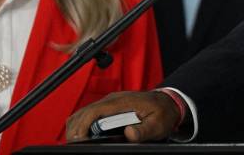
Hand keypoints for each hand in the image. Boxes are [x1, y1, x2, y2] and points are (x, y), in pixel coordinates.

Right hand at [66, 90, 180, 141]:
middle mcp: (113, 99)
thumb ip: (143, 130)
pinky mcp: (110, 107)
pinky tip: (84, 134)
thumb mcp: (157, 124)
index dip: (82, 126)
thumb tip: (129, 134)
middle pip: (85, 111)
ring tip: (77, 141)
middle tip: (76, 144)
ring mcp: (111, 102)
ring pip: (85, 111)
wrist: (167, 102)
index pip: (94, 111)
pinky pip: (90, 113)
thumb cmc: (162, 112)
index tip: (79, 140)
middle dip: (76, 128)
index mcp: (122, 102)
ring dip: (77, 125)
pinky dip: (82, 123)